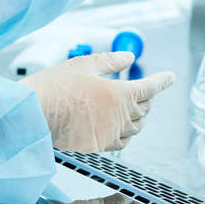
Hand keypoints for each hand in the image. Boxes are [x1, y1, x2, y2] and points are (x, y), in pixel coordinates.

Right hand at [20, 52, 174, 152]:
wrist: (34, 114)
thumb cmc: (55, 86)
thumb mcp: (83, 64)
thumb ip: (110, 61)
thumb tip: (128, 57)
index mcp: (118, 94)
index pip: (150, 87)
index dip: (162, 81)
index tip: (170, 76)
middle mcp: (119, 117)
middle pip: (144, 108)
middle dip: (147, 97)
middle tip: (144, 89)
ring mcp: (110, 134)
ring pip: (136, 127)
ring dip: (138, 115)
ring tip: (133, 106)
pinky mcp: (99, 146)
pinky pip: (123, 142)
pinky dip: (127, 133)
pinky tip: (120, 126)